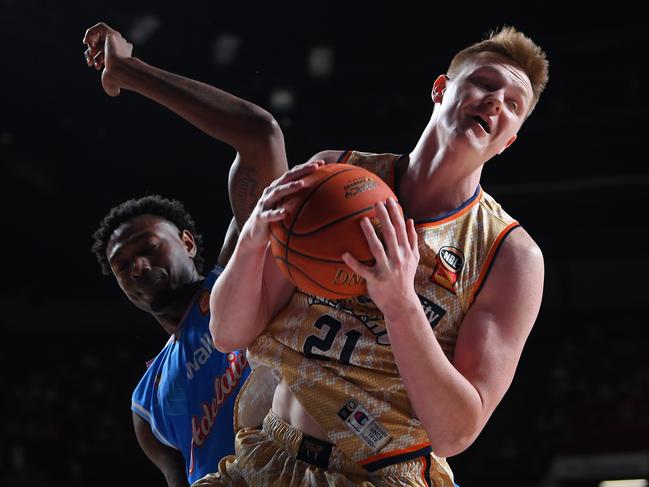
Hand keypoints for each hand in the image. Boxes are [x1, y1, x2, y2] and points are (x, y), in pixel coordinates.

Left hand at [82, 22, 132, 95]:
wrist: (121, 71)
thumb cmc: (117, 79)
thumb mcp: (112, 86)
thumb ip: (112, 88)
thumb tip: (114, 92)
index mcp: (123, 58)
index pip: (108, 54)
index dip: (98, 59)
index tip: (95, 66)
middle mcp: (122, 47)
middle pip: (102, 46)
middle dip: (93, 54)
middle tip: (91, 62)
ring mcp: (118, 40)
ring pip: (101, 37)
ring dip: (92, 45)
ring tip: (90, 53)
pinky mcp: (112, 34)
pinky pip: (100, 27)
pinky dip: (90, 33)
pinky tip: (87, 42)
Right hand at [239, 160, 324, 248]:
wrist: (255, 233)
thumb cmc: (275, 219)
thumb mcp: (286, 208)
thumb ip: (300, 202)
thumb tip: (323, 201)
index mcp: (279, 187)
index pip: (293, 174)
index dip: (306, 167)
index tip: (322, 163)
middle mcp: (271, 192)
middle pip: (286, 177)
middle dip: (301, 171)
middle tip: (315, 167)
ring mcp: (265, 203)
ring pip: (277, 193)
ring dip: (289, 187)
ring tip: (301, 184)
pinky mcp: (261, 217)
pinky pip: (269, 215)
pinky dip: (276, 213)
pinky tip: (284, 213)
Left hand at [342, 197, 419, 314]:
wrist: (402, 303)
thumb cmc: (405, 278)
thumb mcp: (413, 258)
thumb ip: (412, 239)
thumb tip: (410, 219)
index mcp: (406, 251)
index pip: (401, 229)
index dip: (396, 213)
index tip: (389, 199)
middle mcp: (398, 258)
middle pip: (391, 234)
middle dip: (384, 217)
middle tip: (375, 203)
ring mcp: (387, 269)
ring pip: (377, 249)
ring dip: (370, 234)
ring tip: (362, 220)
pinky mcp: (375, 279)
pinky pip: (363, 270)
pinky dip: (353, 262)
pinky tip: (344, 254)